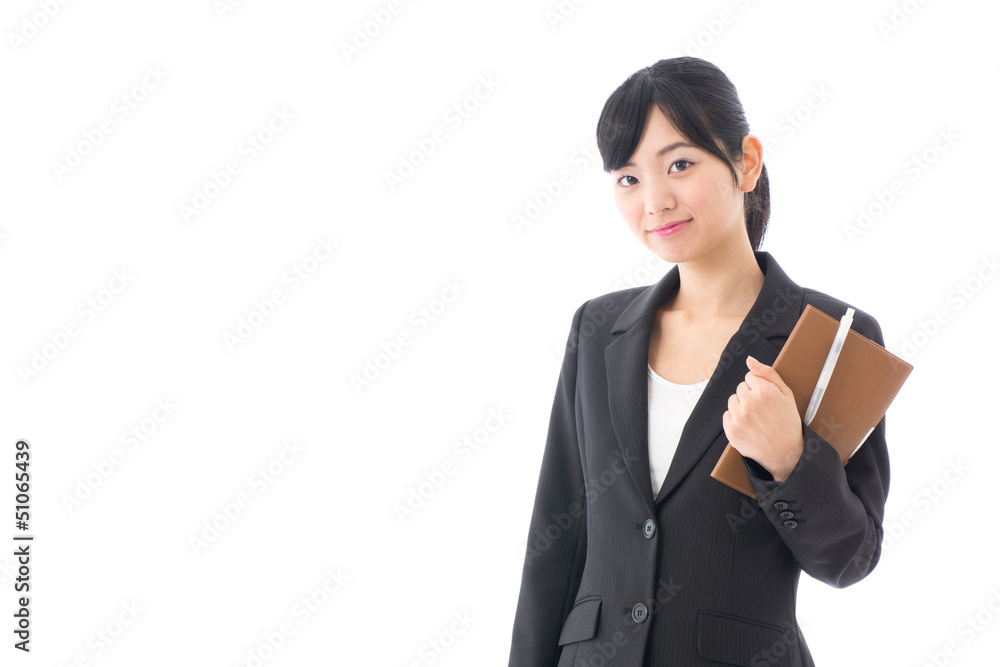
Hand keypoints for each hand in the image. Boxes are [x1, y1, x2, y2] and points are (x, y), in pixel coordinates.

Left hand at [722, 355, 804, 482]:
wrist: (786, 455)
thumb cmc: (788, 423)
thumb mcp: (786, 394)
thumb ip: (767, 373)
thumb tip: (749, 360)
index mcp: (764, 391)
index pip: (750, 376)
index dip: (760, 387)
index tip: (767, 399)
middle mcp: (749, 402)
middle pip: (740, 387)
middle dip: (750, 395)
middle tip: (763, 411)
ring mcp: (738, 416)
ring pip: (733, 400)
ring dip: (741, 407)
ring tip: (756, 419)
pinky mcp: (731, 429)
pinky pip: (727, 415)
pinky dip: (735, 420)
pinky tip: (749, 427)